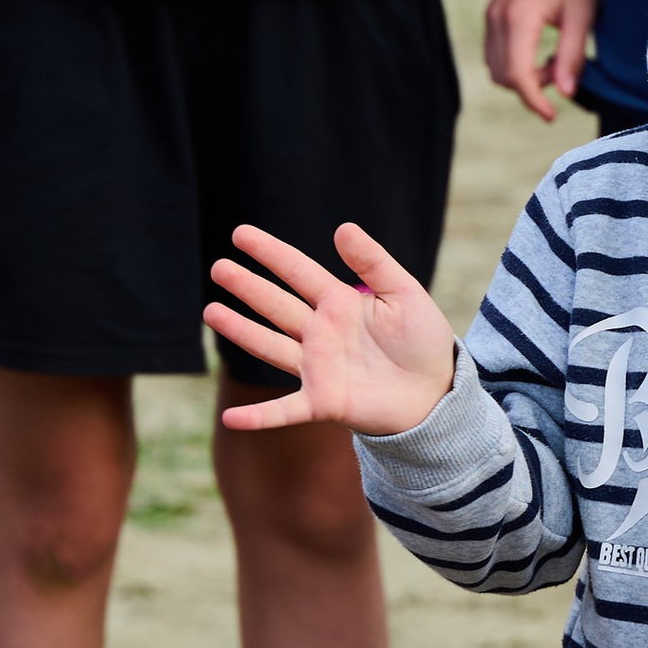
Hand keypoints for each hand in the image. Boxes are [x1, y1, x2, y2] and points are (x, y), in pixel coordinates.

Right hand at [205, 221, 459, 436]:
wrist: (436, 393)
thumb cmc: (422, 341)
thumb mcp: (404, 294)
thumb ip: (374, 263)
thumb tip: (342, 227)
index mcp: (339, 303)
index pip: (297, 271)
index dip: (269, 253)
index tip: (240, 234)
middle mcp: (320, 333)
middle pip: (276, 304)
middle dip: (247, 286)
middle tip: (218, 267)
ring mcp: (317, 367)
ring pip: (270, 345)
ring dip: (241, 331)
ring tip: (211, 312)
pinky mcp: (322, 402)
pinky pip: (284, 411)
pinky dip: (259, 417)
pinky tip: (231, 420)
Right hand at [483, 0, 600, 122]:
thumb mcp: (584, 14)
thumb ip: (573, 56)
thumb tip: (566, 95)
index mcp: (519, 18)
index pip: (517, 76)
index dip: (534, 102)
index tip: (552, 116)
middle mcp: (497, 17)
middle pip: (502, 76)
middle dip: (532, 86)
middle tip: (565, 70)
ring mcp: (492, 13)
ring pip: (496, 66)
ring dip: (524, 75)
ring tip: (557, 58)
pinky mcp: (494, 10)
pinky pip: (497, 51)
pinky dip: (517, 61)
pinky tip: (545, 49)